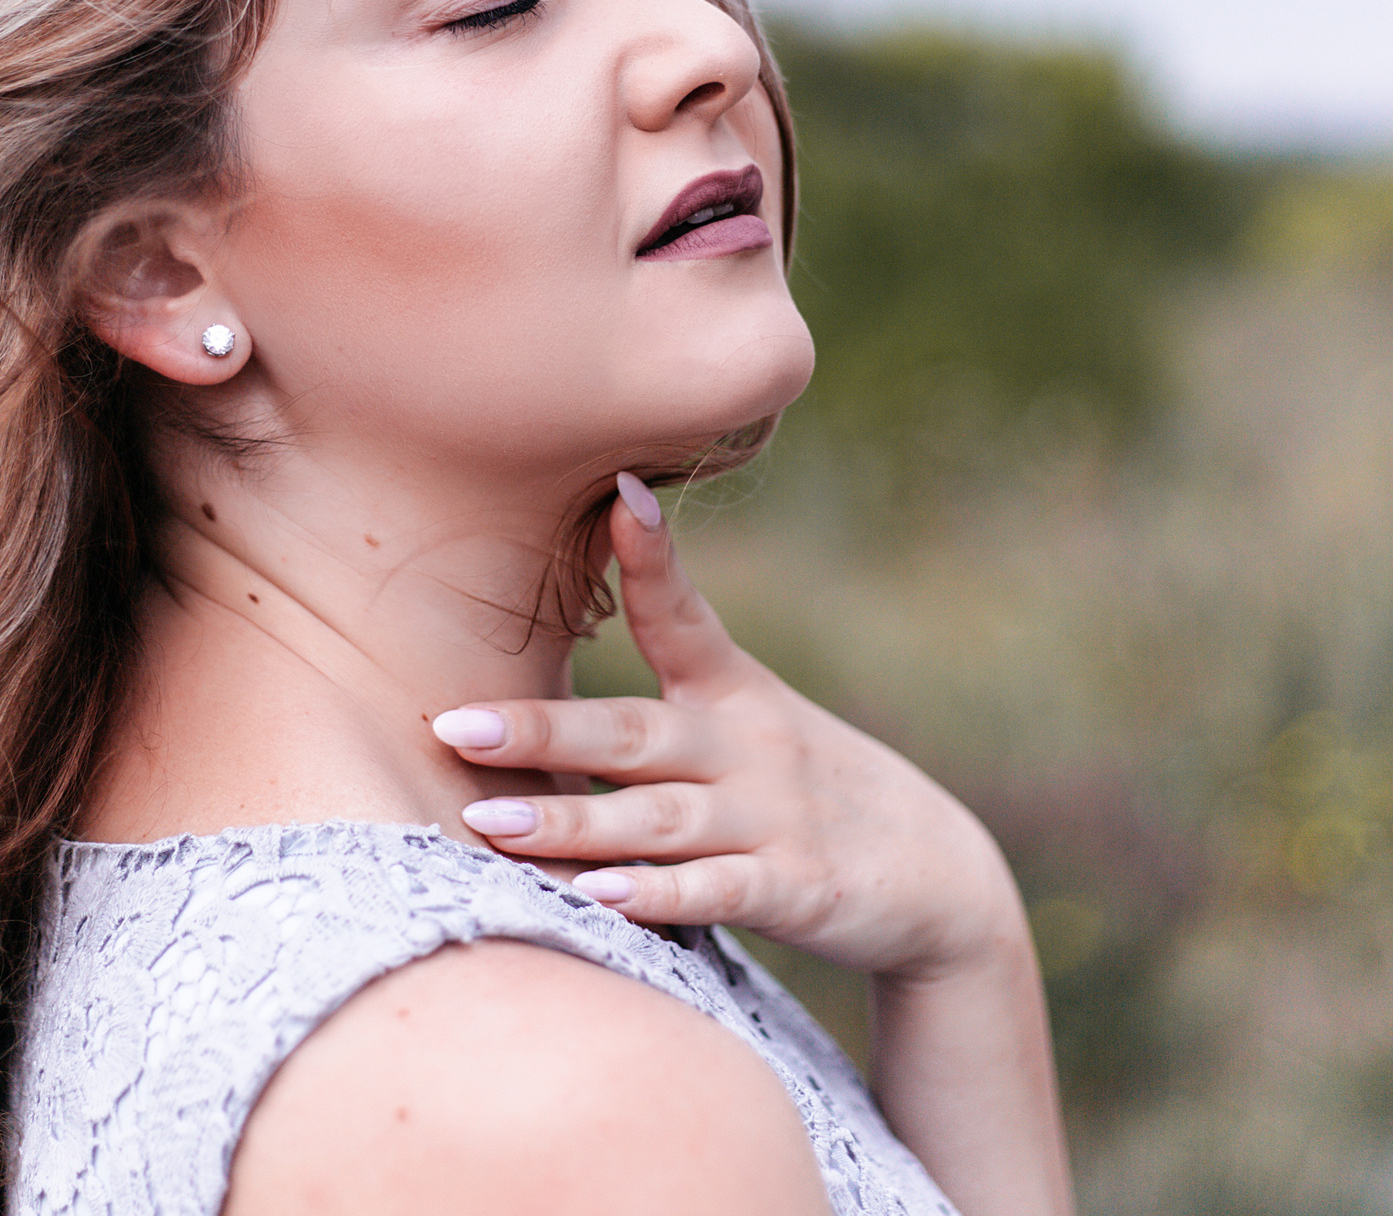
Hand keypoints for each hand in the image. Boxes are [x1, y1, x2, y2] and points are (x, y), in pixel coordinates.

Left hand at [431, 474, 1029, 983]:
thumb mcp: (756, 719)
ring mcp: (773, 819)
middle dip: (540, 727)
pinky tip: (597, 899)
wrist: (941, 877)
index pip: (684, 617)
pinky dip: (657, 896)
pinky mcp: (797, 890)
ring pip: (658, 818)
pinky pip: (716, 892)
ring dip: (571, 822)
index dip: (653, 558)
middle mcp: (749, 745)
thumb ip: (672, 691)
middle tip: (451, 724)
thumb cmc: (817, 791)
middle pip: (632, 732)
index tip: (619, 494)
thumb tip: (572, 644)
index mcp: (734, 693)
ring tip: (489, 822)